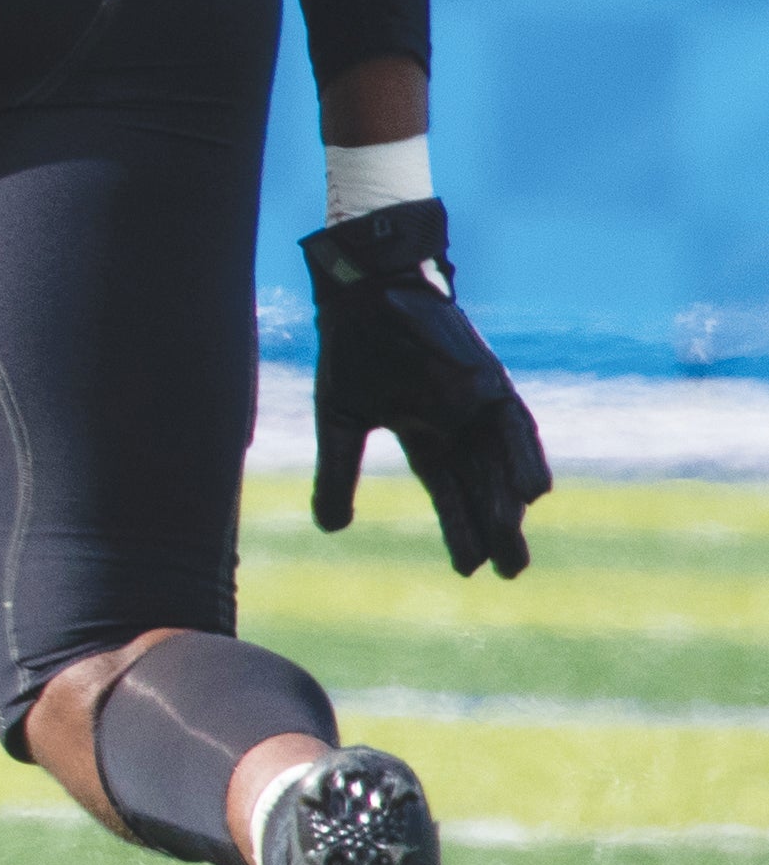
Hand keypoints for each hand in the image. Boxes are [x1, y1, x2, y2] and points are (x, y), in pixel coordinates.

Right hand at [302, 200, 549, 577]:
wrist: (361, 293)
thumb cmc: (349, 350)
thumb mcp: (339, 420)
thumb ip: (338, 474)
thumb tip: (331, 530)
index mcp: (424, 431)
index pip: (447, 490)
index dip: (459, 528)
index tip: (470, 570)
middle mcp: (458, 422)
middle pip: (482, 485)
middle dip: (495, 528)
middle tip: (510, 571)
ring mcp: (477, 402)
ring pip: (501, 463)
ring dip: (510, 503)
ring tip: (517, 544)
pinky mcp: (488, 381)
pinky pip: (515, 425)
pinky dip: (523, 458)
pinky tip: (534, 494)